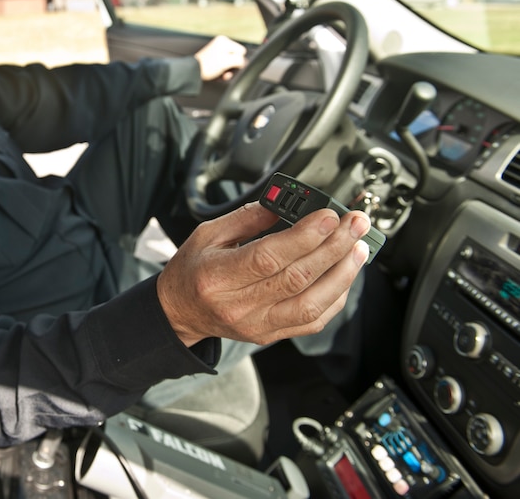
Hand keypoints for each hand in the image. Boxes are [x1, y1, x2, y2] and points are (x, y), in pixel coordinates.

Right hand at [157, 202, 369, 347]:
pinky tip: (344, 274)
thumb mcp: (208, 234)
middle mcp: (238, 305)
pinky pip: (312, 321)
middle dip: (333, 247)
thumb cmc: (192, 271)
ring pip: (312, 304)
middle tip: (354, 223)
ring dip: (342, 273)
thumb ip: (247, 218)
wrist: (179, 312)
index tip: (329, 216)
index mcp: (217, 276)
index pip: (268, 257)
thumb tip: (286, 204)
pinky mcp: (270, 334)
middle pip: (297, 278)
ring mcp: (257, 324)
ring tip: (358, 247)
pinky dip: (335, 297)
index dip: (304, 236)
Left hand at [194, 35, 247, 80]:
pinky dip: (222, 71)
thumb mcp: (227, 62)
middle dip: (232, 67)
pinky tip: (217, 75)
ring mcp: (217, 51)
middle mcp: (220, 43)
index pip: (242, 51)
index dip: (238, 61)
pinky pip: (224, 65)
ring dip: (227, 71)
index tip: (229, 67)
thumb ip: (240, 61)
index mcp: (224, 41)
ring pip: (230, 63)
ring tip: (219, 74)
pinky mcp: (213, 58)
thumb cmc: (207, 66)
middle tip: (224, 72)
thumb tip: (245, 62)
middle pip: (236, 57)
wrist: (193, 72)